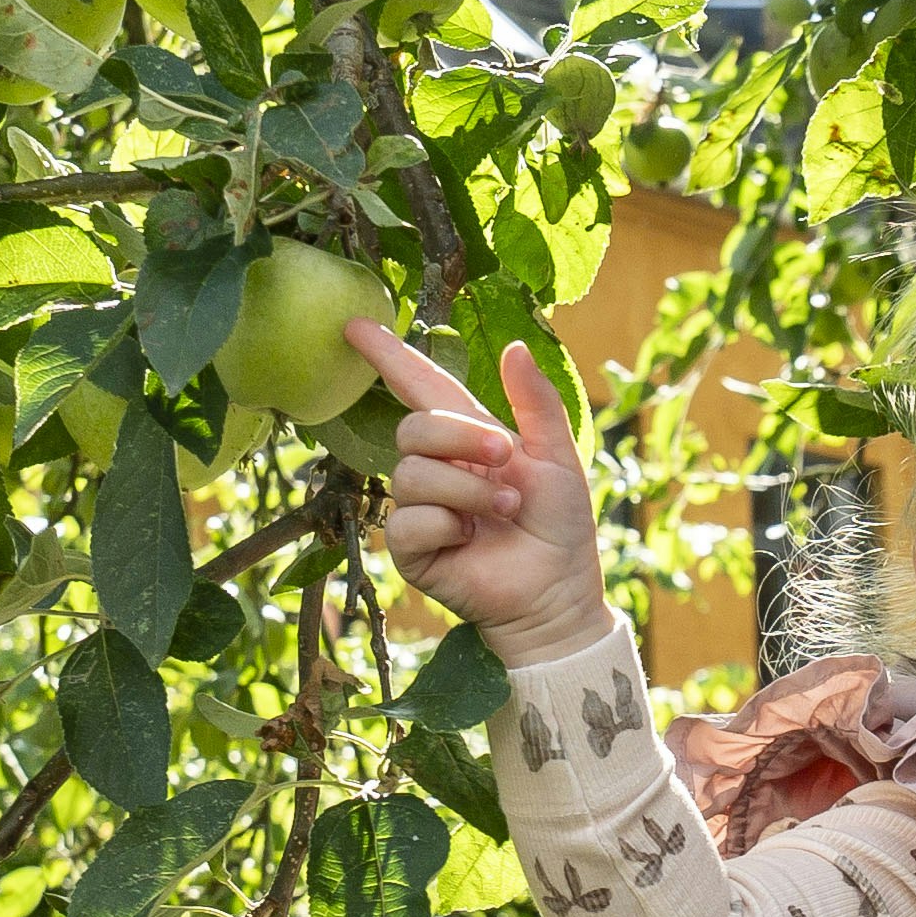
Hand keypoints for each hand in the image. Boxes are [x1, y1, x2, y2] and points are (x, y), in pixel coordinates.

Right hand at [349, 321, 610, 666]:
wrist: (558, 592)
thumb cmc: (560, 527)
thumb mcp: (558, 458)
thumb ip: (536, 404)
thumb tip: (515, 348)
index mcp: (469, 440)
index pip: (420, 387)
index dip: (389, 356)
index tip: (356, 324)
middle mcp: (438, 469)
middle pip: (414, 427)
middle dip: (461, 438)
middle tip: (507, 460)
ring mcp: (421, 509)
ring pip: (411, 473)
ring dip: (468, 490)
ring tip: (506, 512)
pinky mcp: (411, 550)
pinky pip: (409, 521)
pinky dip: (449, 526)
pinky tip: (471, 541)